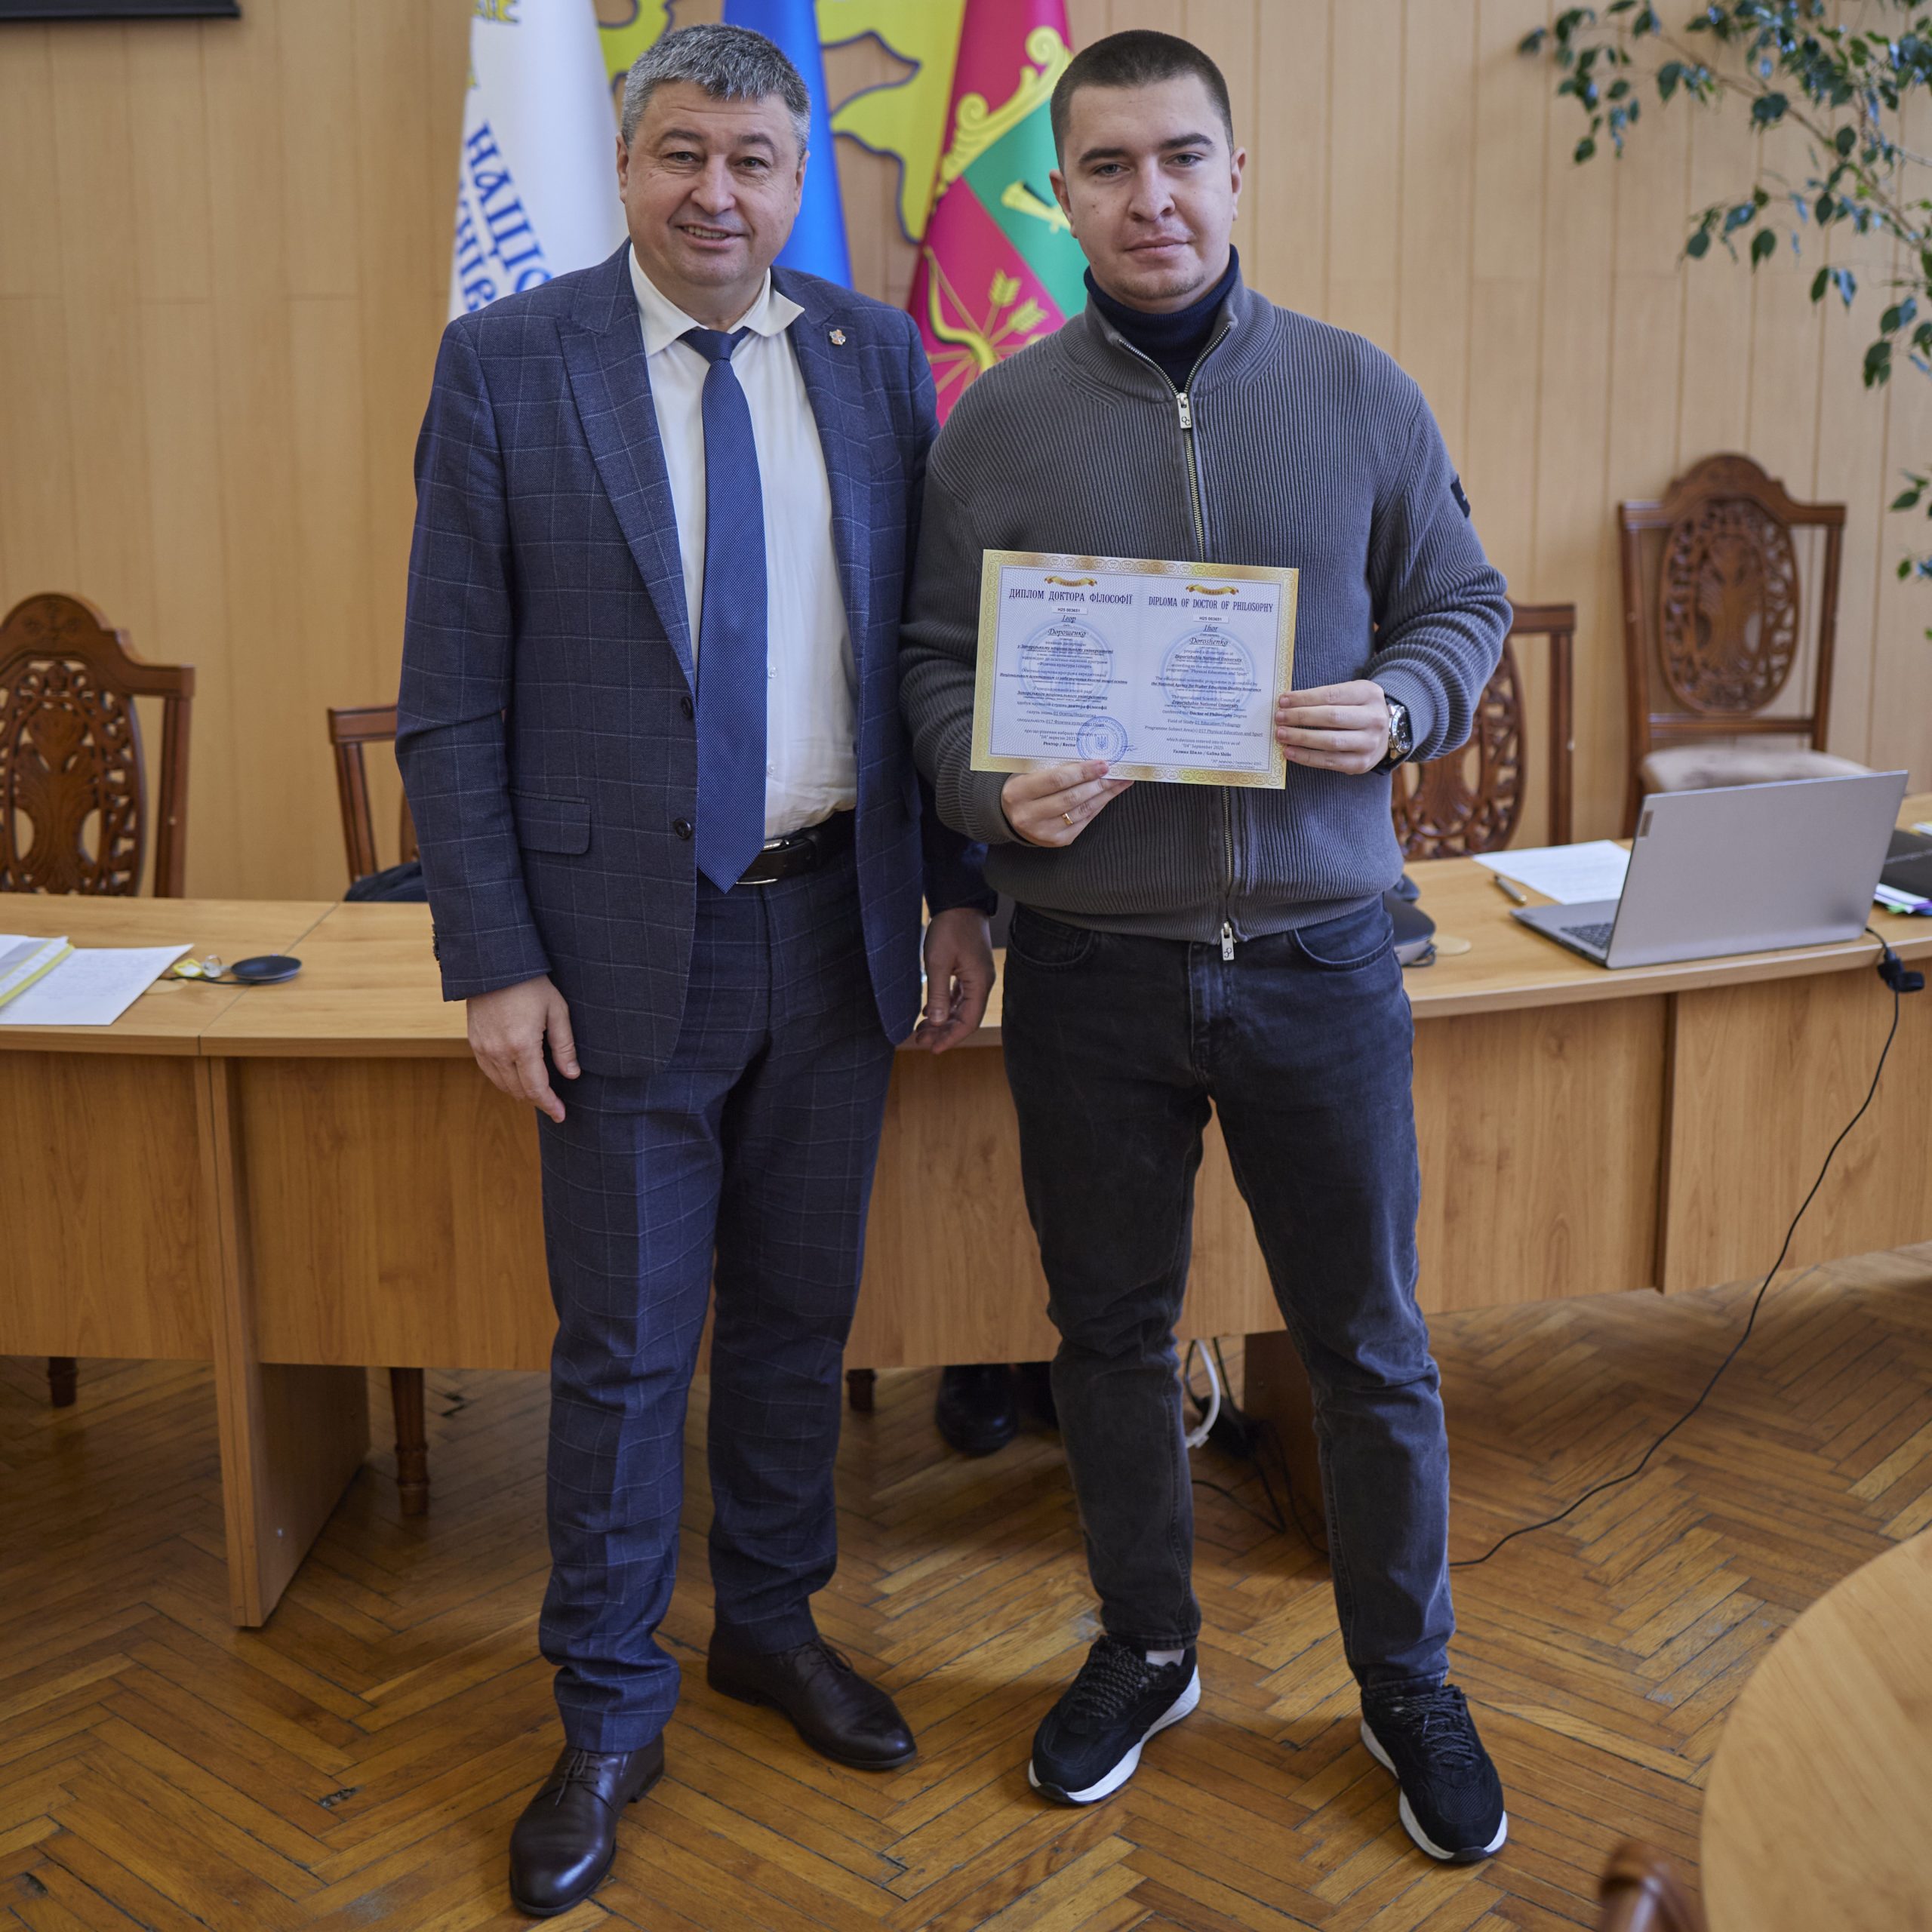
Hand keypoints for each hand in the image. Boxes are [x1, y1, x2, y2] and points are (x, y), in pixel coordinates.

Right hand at [467, 974, 578, 1122]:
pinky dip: (505, 1081)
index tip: (561, 1115)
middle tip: (555, 1105)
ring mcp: (483, 1049)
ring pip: (502, 1085)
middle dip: (538, 1101)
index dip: (550, 1105)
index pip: (536, 1088)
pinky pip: (490, 1072)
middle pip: (519, 1091)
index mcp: (522, 1045)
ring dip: (521, 1092)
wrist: (493, 965)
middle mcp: (498, 1052)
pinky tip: (518, 1078)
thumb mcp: (557, 1011)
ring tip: (539, 1093)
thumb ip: (565, 1046)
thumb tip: (572, 1075)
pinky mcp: (474, 1043)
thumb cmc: (530, 984)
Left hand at [915, 907, 994, 1051]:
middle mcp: (982, 983)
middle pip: (965, 1017)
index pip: (969, 1021)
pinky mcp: (970, 970)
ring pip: (961, 1007)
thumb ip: (938, 994)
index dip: (951, 1038)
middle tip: (920, 1040)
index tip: (933, 1048)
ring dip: (943, 1020)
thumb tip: (938, 1022)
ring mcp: (977, 977)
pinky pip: (959, 995)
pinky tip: (930, 1011)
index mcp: (979, 983)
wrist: (959, 902)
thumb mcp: (938, 962)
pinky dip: (945, 1006)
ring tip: (922, 1029)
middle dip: (943, 1031)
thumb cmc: (950, 928)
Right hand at [1000, 761, 1132, 846]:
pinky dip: (1098, 806)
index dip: (1083, 772)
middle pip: (1072, 797)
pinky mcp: (1057, 841)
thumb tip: (1091, 760)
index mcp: (1018, 793)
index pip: (1057, 780)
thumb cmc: (1024, 787)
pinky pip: (1084, 821)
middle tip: (1117, 772)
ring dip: (1104, 794)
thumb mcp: (1029, 773)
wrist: (1010, 815)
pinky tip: (1107, 795)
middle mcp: (1028, 816)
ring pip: (1082, 810)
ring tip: (1119, 781)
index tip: (1103, 764)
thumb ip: (1054, 767)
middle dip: (1098, 783)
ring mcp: (1043, 832)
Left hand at [1274, 681, 1391, 773]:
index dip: (1305, 698)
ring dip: (1301, 738)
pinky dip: (1306, 757)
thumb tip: (1288, 704)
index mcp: (1369, 694)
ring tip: (1281, 734)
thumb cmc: (1358, 710)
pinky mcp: (1361, 763)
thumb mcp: (1351, 694)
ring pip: (1330, 741)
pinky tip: (1290, 752)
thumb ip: (1326, 697)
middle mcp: (1374, 718)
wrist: (1386, 733)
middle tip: (1279, 717)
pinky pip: (1329, 761)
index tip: (1283, 700)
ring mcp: (1370, 743)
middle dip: (1301, 717)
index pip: (1331, 695)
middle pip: (1331, 717)